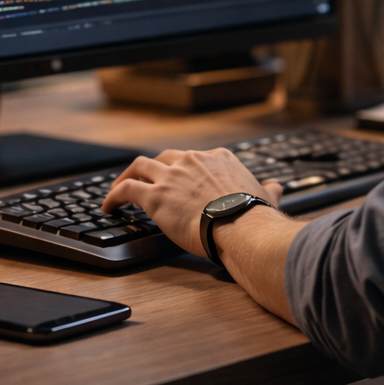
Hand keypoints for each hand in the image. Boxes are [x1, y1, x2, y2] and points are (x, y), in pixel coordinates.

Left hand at [103, 148, 283, 259]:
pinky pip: (126, 190)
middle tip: (146, 182)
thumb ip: (268, 189)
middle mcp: (192, 161)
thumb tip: (275, 187)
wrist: (241, 227)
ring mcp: (172, 176)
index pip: (194, 159)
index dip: (184, 171)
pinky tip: (108, 207)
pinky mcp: (154, 196)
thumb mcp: (266, 195)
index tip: (179, 182)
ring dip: (126, 176)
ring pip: (139, 166)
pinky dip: (113, 196)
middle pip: (164, 157)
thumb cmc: (254, 216)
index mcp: (218, 158)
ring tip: (118, 191)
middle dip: (153, 169)